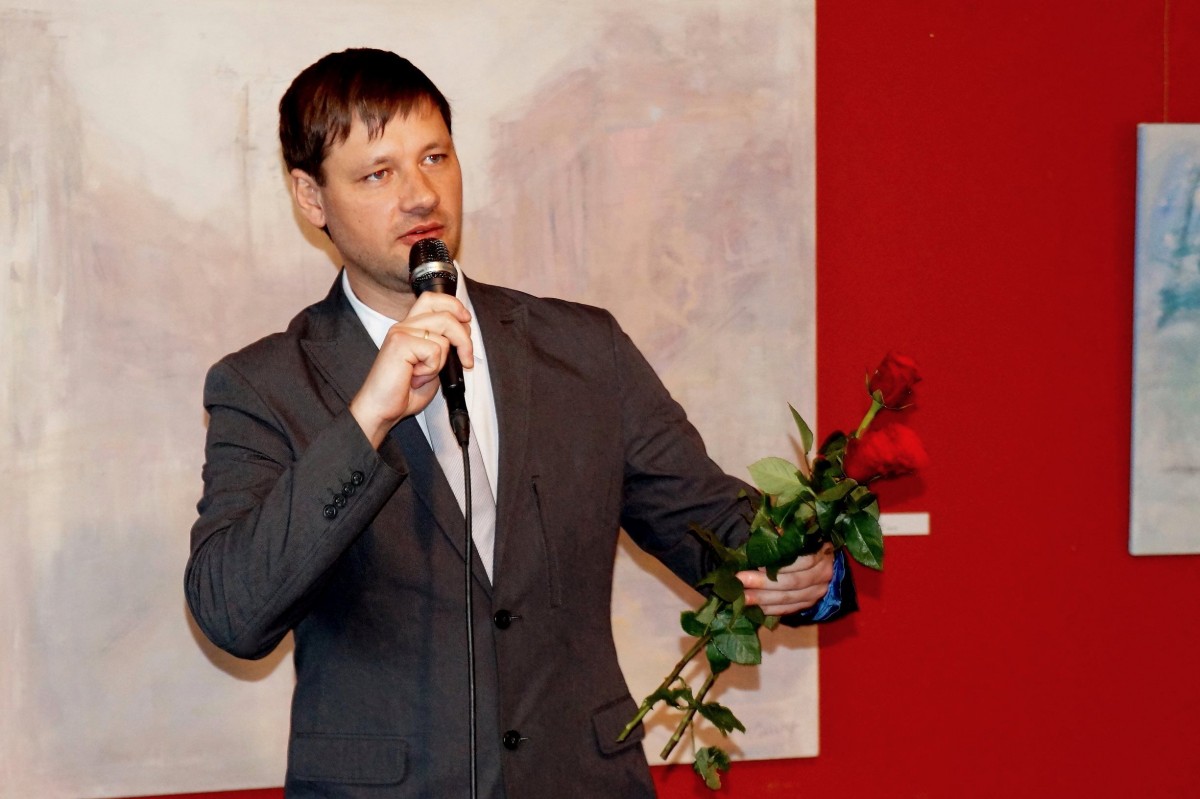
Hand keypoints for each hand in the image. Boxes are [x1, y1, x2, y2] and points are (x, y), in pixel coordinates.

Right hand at [350, 292, 473, 447]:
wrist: (381, 410)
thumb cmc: (403, 392)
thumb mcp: (432, 366)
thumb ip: (444, 348)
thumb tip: (464, 338)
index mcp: (410, 328)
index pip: (433, 300)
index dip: (454, 306)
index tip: (467, 322)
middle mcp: (404, 326)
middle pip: (445, 312)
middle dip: (464, 338)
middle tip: (465, 360)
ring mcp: (401, 332)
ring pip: (444, 332)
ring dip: (443, 360)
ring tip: (425, 374)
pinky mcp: (400, 343)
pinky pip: (435, 350)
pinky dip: (432, 368)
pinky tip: (416, 377)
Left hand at [736, 542, 835, 616]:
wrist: (825, 559)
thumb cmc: (806, 541)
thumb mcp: (799, 533)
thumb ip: (784, 533)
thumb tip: (764, 532)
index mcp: (821, 553)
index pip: (803, 561)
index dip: (780, 564)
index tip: (756, 563)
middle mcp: (822, 575)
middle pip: (792, 582)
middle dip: (763, 583)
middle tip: (740, 581)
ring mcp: (817, 591)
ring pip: (789, 598)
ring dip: (764, 599)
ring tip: (743, 598)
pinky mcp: (810, 603)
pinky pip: (790, 609)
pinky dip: (772, 609)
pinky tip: (756, 609)